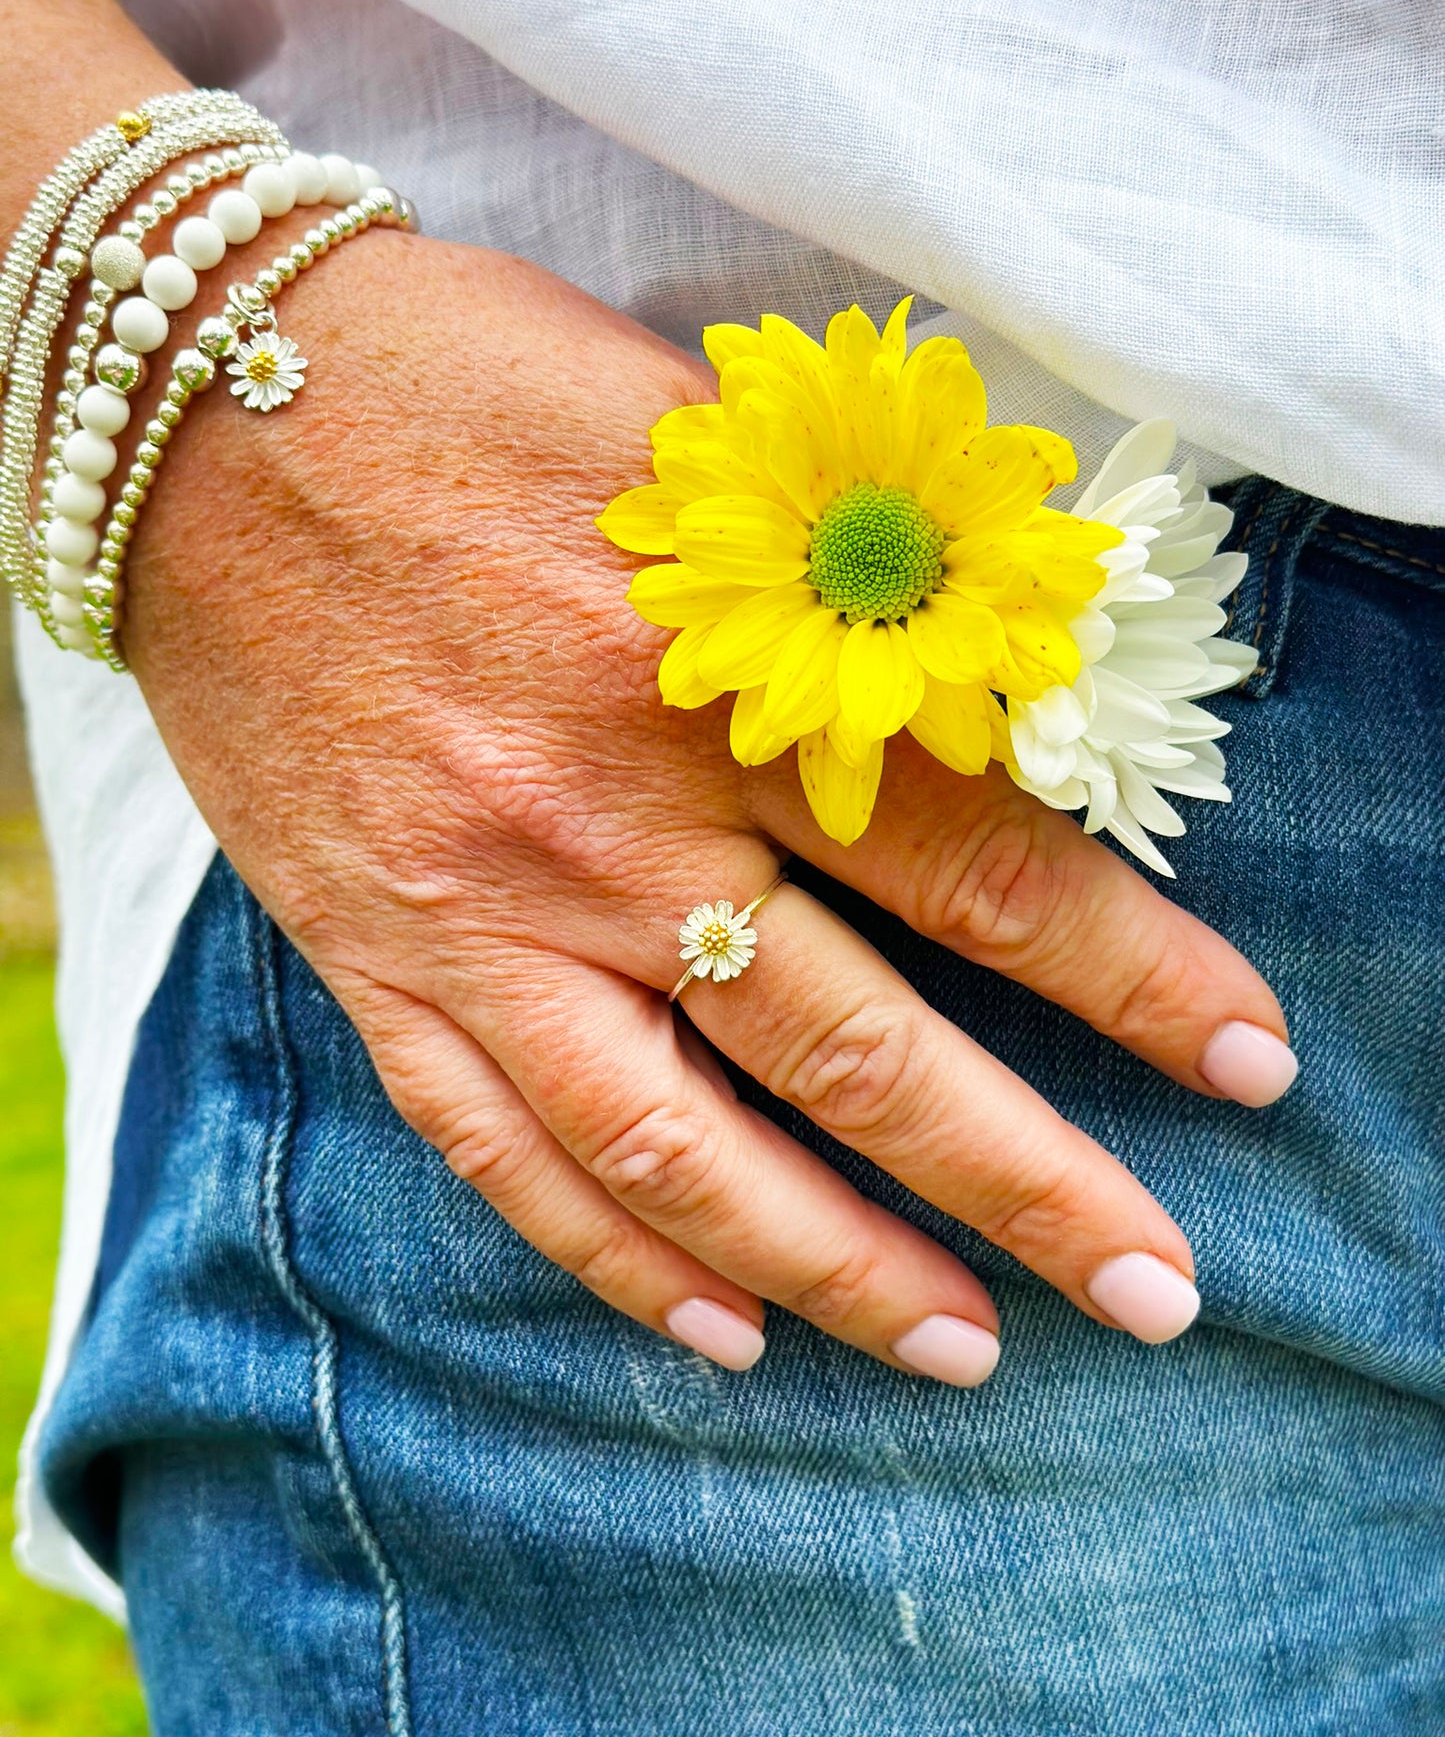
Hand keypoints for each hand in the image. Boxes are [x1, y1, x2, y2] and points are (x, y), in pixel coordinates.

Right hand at [124, 228, 1291, 1382]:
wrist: (209, 402)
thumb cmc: (472, 385)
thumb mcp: (699, 448)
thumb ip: (844, 582)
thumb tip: (1007, 687)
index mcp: (721, 676)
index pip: (978, 865)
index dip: (1134, 978)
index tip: (1243, 1062)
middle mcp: (610, 826)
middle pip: (859, 1050)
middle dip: (1031, 1182)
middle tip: (1154, 1288)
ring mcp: (483, 914)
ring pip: (684, 1152)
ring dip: (843, 1270)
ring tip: (967, 1350)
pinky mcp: (371, 953)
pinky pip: (497, 1151)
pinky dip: (615, 1260)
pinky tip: (727, 1335)